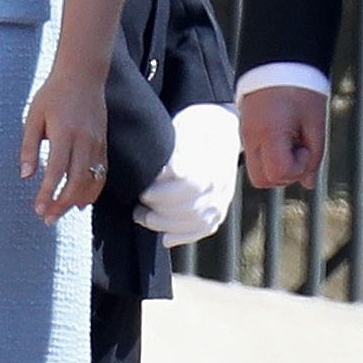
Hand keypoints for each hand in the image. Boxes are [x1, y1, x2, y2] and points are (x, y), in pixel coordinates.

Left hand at [22, 67, 108, 224]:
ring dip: (78, 200)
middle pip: (77, 181)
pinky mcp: (104, 143)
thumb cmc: (54, 94)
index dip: (48, 193)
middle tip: (48, 219)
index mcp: (65, 134)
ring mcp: (98, 143)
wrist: (83, 75)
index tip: (38, 209)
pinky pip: (102, 172)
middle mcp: (85, 141)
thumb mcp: (34, 117)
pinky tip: (82, 201)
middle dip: (63, 203)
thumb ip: (29, 147)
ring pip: (92, 180)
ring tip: (62, 213)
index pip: (57, 171)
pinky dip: (94, 190)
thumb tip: (26, 175)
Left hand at [138, 103, 241, 245]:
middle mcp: (222, 185)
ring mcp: (223, 198)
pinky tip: (165, 237)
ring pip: (195, 223)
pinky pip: (204, 229)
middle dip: (158, 208)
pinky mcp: (219, 208)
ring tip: (143, 215)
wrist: (219, 125)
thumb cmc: (197, 124)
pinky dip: (183, 236)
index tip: (145, 184)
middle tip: (139, 200)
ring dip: (164, 224)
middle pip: (189, 208)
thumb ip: (181, 146)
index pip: (188, 187)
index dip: (161, 190)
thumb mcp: (187, 125)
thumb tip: (174, 171)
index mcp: (215, 163)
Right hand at [241, 86, 326, 190]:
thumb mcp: (316, 121)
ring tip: (292, 142)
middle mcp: (251, 137)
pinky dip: (270, 156)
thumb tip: (309, 182)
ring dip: (277, 166)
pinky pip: (256, 156)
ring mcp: (245, 134)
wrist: (280, 59)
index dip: (298, 167)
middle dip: (285, 174)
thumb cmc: (300, 86)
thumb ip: (314, 155)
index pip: (278, 173)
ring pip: (258, 171)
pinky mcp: (246, 130)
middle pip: (262, 181)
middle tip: (300, 149)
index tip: (305, 147)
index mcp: (269, 133)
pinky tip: (284, 137)